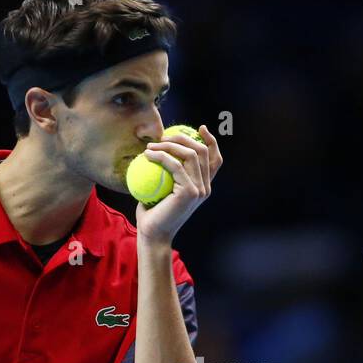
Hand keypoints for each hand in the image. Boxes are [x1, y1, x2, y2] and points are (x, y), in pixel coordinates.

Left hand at [135, 125, 222, 243]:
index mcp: (204, 186)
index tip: (200, 128)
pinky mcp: (189, 192)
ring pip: (190, 154)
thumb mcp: (162, 188)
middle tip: (163, 137)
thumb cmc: (152, 212)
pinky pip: (175, 165)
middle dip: (183, 137)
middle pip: (202, 151)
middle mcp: (206, 187)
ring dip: (169, 144)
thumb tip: (160, 147)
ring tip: (151, 146)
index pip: (215, 159)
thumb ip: (168, 171)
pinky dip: (160, 156)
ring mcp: (200, 190)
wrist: (153, 234)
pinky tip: (147, 154)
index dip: (212, 141)